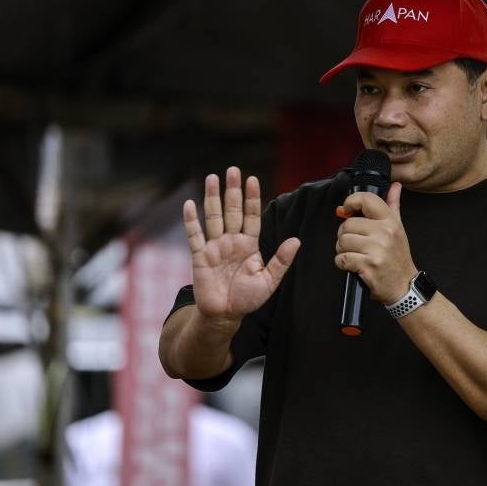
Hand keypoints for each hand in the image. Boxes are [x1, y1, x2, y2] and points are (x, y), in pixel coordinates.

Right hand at [183, 166, 300, 325]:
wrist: (224, 315)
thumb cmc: (247, 299)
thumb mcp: (269, 281)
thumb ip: (281, 261)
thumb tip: (296, 240)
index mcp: (249, 245)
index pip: (251, 216)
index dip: (252, 198)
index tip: (252, 180)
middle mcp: (232, 241)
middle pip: (232, 211)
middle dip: (232, 191)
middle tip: (232, 170)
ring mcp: (215, 247)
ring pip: (213, 217)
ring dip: (212, 198)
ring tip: (212, 178)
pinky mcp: (200, 256)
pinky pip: (195, 235)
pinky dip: (191, 221)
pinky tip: (189, 204)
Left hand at [335, 182, 416, 302]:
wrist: (404, 286)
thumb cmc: (397, 257)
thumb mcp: (398, 229)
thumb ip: (393, 205)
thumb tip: (395, 186)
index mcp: (390, 221)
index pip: (367, 200)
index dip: (351, 202)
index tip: (347, 210)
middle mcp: (385, 232)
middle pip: (347, 225)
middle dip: (345, 235)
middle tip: (354, 243)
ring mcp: (377, 249)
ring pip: (342, 241)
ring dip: (342, 250)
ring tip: (355, 254)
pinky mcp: (368, 265)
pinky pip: (342, 258)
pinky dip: (342, 263)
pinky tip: (353, 265)